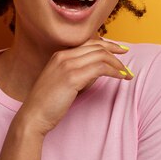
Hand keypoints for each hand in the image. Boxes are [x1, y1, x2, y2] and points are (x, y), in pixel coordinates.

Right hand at [15, 39, 131, 135]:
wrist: (33, 116)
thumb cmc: (47, 103)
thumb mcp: (62, 81)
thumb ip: (77, 72)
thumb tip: (97, 71)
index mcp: (59, 55)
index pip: (89, 42)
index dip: (107, 44)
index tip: (119, 49)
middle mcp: (63, 56)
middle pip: (97, 46)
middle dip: (115, 49)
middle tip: (127, 56)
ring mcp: (67, 65)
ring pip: (101, 56)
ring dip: (118, 64)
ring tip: (127, 73)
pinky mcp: (72, 77)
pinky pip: (101, 68)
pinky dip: (114, 72)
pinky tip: (121, 78)